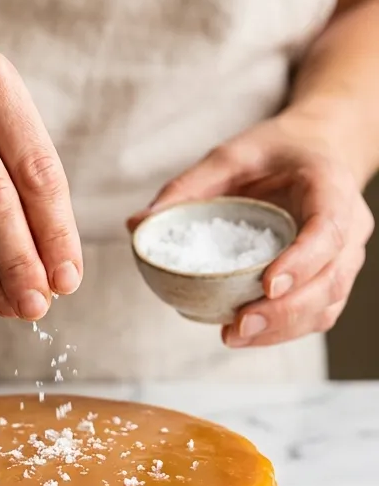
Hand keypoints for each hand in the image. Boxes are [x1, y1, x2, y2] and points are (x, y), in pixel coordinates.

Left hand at [129, 111, 373, 347]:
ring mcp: (344, 255)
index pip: (328, 230)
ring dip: (283, 328)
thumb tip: (137, 224)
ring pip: (327, 303)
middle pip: (331, 278)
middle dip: (287, 310)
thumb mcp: (229, 156)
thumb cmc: (274, 152)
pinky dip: (284, 329)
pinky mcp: (331, 276)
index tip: (268, 285)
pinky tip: (246, 334)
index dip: (302, 262)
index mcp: (331, 186)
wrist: (315, 149)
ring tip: (234, 336)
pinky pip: (318, 312)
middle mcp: (349, 225)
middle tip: (238, 326)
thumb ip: (186, 188)